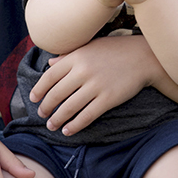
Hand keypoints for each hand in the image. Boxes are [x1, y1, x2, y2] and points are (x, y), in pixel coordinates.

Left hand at [29, 34, 159, 134]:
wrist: (143, 56)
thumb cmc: (115, 50)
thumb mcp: (90, 46)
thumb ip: (69, 55)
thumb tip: (50, 63)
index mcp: (76, 57)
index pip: (49, 76)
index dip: (39, 89)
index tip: (33, 98)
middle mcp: (83, 71)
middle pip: (56, 94)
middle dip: (46, 107)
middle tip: (41, 114)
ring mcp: (96, 85)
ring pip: (69, 107)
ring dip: (57, 119)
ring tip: (51, 125)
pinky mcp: (108, 99)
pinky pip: (87, 116)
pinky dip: (75, 125)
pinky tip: (68, 130)